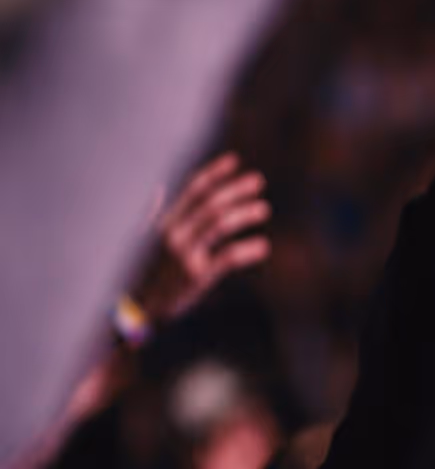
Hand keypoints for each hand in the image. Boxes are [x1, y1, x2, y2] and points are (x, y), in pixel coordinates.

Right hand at [131, 152, 271, 322]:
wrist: (137, 308)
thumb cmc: (144, 271)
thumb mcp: (144, 239)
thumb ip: (155, 213)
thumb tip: (158, 187)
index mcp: (164, 222)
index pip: (191, 189)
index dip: (214, 173)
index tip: (234, 160)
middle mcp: (173, 233)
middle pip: (210, 203)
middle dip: (236, 189)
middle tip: (258, 181)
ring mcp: (185, 254)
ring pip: (220, 225)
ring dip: (245, 214)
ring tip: (263, 209)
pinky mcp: (197, 276)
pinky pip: (228, 257)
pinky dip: (248, 250)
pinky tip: (264, 246)